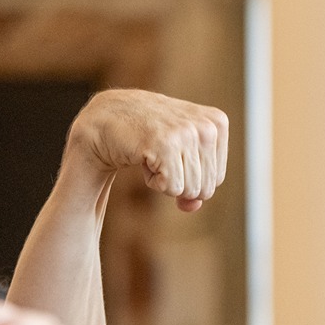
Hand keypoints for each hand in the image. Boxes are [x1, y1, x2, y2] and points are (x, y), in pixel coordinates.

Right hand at [65, 89, 228, 211]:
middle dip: (179, 182)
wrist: (107, 117)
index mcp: (217, 123)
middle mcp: (207, 126)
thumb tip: (193, 206)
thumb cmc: (148, 137)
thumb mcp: (182, 156)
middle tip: (160, 155)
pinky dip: (153, 182)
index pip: (216, 179)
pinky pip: (171, 188)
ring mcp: (187, 133)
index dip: (190, 178)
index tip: (173, 154)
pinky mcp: (166, 144)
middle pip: (205, 189)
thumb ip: (196, 183)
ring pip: (190, 190)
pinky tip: (144, 157)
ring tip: (152, 153)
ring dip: (164, 180)